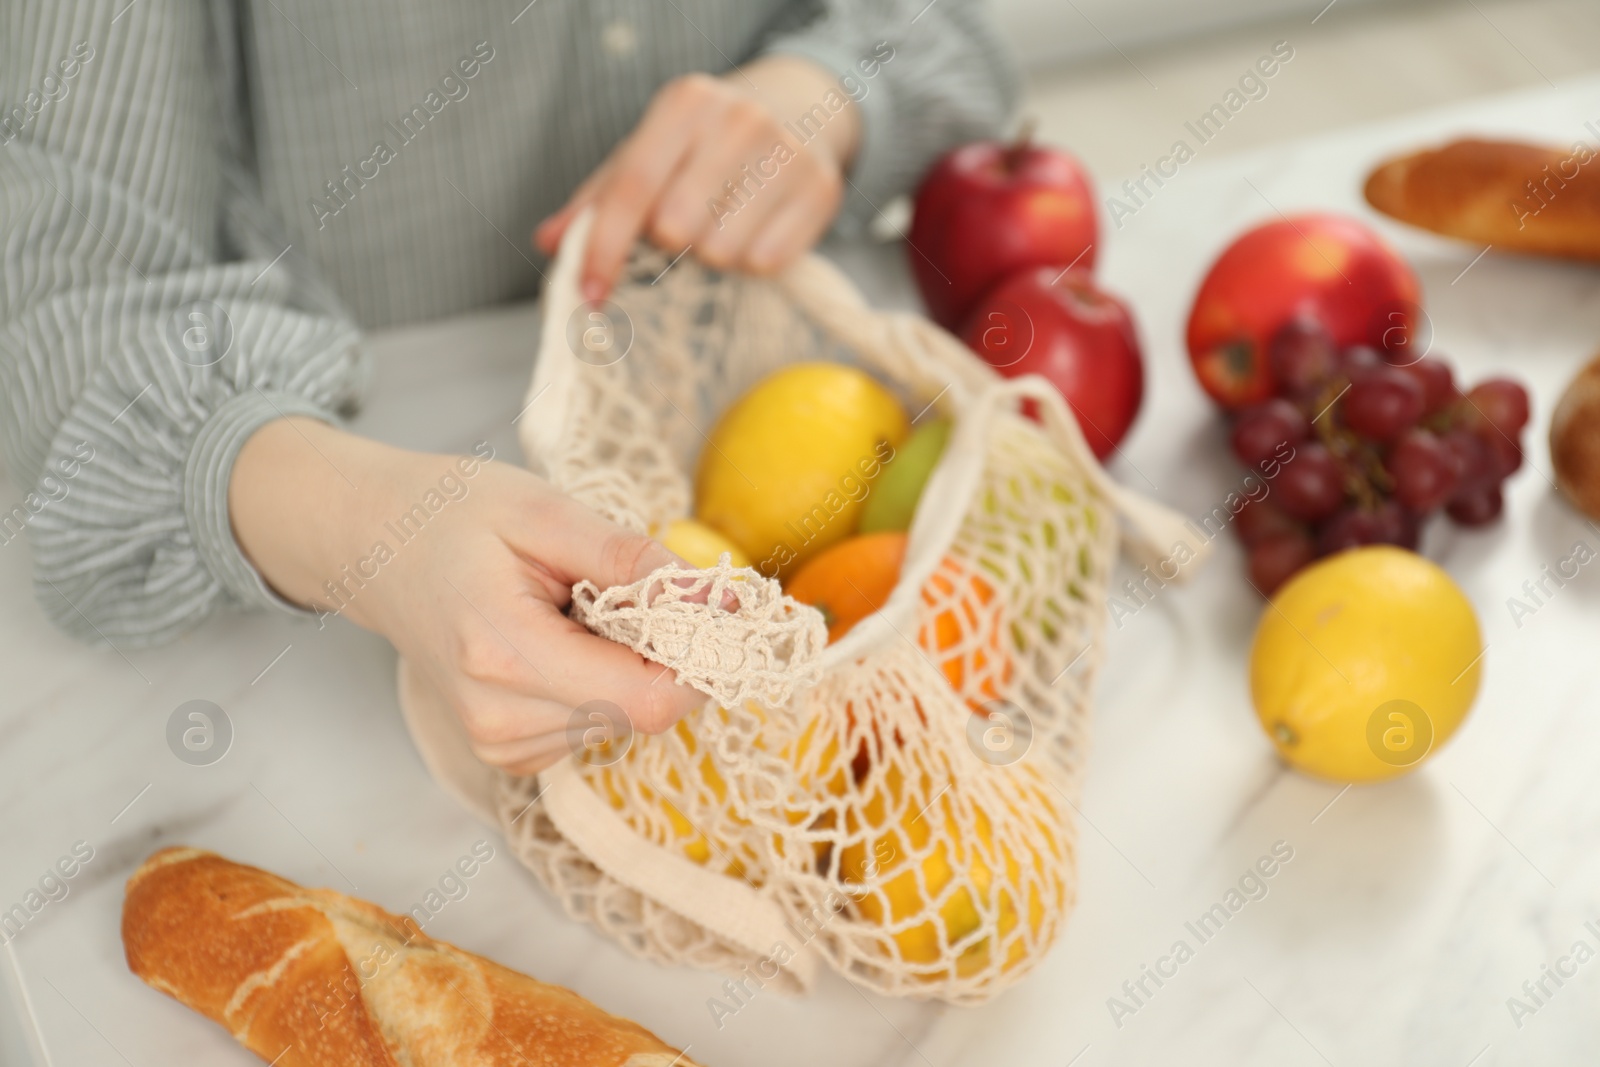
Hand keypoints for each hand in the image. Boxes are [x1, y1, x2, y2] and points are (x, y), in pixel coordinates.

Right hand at [230, 418, 704, 774]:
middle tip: (629, 587)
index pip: (647, 700)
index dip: (700, 658)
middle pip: (642, 712)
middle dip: (663, 652)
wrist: (374, 547)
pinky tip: (562, 638)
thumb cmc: (452, 517)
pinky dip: (601, 682)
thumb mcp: (543, 510)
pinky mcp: (508, 752)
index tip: (715, 604)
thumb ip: (627, 559)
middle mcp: (499, 719)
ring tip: (575, 608)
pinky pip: (595, 725)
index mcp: (504, 656)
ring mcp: (500, 745)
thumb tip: (714, 597)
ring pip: (624, 720)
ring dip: (628, 665)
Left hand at [535, 55, 860, 301]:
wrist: (800, 110)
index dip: (605, 248)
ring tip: (722, 225)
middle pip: (677, 228)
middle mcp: (739, 120)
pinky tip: (756, 230)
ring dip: (712, 256)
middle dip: (669, 246)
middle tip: (682, 231)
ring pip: (722, 252)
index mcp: (686, 104)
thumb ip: (597, 201)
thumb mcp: (648, 154)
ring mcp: (787, 153)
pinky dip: (752, 261)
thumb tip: (548, 241)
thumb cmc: (705, 145)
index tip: (589, 295)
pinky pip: (766, 263)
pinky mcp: (822, 189)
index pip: (632, 188)